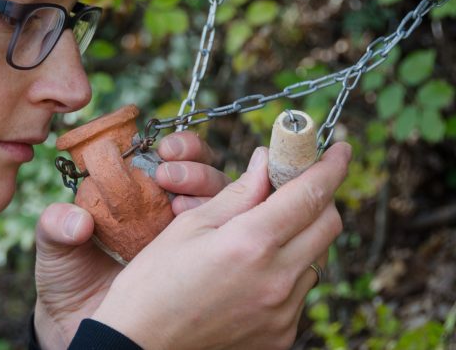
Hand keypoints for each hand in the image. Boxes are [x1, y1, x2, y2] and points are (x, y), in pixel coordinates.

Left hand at [33, 131, 227, 347]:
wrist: (79, 328)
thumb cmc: (68, 278)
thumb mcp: (54, 247)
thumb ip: (55, 226)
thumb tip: (77, 222)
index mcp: (139, 193)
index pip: (171, 157)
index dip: (178, 147)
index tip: (164, 149)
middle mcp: (169, 211)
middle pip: (204, 174)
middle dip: (194, 167)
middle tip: (168, 175)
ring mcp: (187, 241)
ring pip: (219, 205)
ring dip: (204, 195)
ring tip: (179, 206)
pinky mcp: (198, 268)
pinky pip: (219, 245)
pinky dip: (215, 233)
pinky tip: (195, 239)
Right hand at [91, 142, 350, 349]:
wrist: (141, 344)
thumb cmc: (154, 281)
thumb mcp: (190, 227)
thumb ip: (238, 193)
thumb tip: (266, 163)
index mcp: (250, 243)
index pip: (310, 193)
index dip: (331, 166)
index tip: (340, 150)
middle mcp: (277, 279)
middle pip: (328, 224)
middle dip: (319, 198)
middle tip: (296, 186)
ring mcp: (283, 312)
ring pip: (316, 258)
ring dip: (302, 235)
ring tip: (264, 233)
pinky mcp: (281, 335)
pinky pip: (300, 290)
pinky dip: (288, 270)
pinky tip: (255, 269)